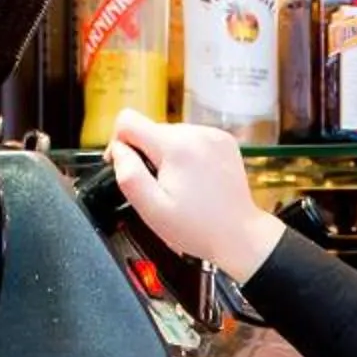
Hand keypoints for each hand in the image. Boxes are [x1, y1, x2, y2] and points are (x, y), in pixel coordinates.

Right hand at [106, 111, 288, 281]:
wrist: (239, 235)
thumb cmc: (197, 227)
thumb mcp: (151, 208)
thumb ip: (128, 174)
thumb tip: (117, 149)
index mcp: (176, 146)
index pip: (128, 121)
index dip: (118, 143)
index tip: (126, 166)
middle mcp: (196, 133)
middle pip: (151, 129)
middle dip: (146, 154)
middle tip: (158, 187)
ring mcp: (213, 135)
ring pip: (170, 134)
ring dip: (167, 156)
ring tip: (179, 186)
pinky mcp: (223, 140)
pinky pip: (191, 139)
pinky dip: (186, 155)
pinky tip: (194, 179)